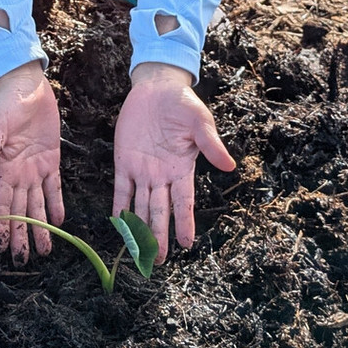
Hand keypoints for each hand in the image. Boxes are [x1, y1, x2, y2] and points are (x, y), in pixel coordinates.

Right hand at [0, 60, 64, 264]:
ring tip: (45, 250)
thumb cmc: (7, 103)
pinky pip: (54, 187)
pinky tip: (60, 222)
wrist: (27, 86)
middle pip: (19, 211)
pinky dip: (56, 204)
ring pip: (37, 205)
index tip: (0, 247)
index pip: (1, 204)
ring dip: (41, 227)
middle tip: (24, 260)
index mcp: (1, 168)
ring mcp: (34, 168)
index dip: (1, 225)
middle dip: (21, 235)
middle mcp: (17, 174)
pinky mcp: (51, 159)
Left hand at [112, 62, 235, 263]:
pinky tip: (117, 223)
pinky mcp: (124, 160)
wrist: (157, 87)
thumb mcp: (200, 122)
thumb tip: (230, 166)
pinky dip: (119, 206)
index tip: (187, 243)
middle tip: (157, 260)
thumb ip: (211, 144)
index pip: (184, 201)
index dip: (185, 222)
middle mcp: (162, 175)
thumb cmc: (183, 104)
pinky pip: (121, 188)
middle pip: (160, 210)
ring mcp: (142, 170)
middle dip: (158, 235)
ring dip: (139, 228)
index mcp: (182, 168)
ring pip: (140, 205)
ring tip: (138, 252)